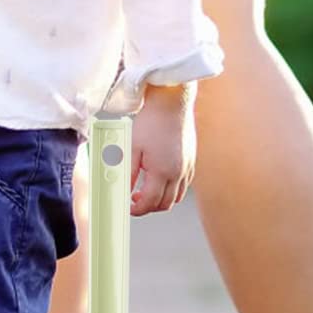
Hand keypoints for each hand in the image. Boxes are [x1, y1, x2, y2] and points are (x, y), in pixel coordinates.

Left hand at [127, 83, 195, 215]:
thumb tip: (121, 190)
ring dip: (161, 200)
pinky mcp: (191, 161)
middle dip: (148, 207)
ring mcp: (187, 168)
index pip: (150, 202)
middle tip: (134, 201)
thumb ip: (127, 172)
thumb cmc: (152, 121)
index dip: (136, 209)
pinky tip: (159, 179)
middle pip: (165, 204)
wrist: (171, 103)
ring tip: (145, 191)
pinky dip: (171, 190)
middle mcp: (178, 173)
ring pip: (176, 197)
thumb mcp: (132, 147)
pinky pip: (183, 185)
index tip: (127, 206)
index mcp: (162, 171)